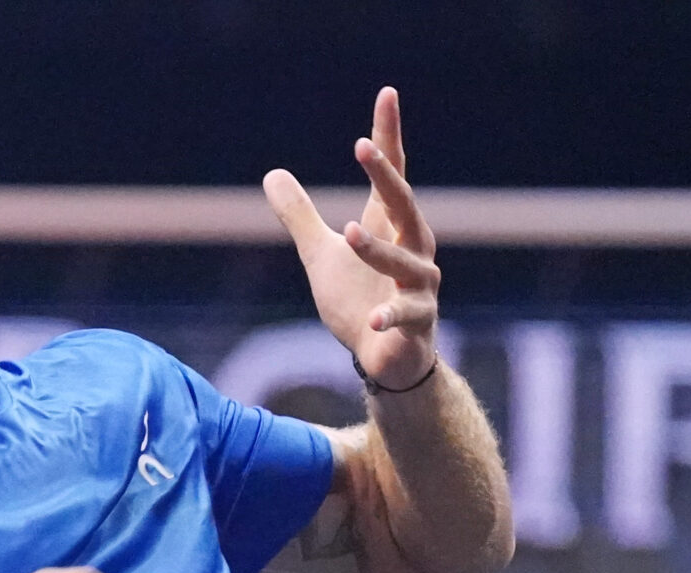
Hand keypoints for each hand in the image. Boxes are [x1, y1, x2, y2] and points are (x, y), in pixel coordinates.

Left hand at [262, 87, 440, 392]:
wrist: (385, 359)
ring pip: (407, 261)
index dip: (387, 136)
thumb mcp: (321, 255)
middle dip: (385, 177)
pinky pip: (408, 315)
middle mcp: (413, 249)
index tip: (386, 95)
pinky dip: (392, 315)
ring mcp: (419, 287)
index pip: (391, 174)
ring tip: (348, 232)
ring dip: (378, 248)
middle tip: (363, 148)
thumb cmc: (359, 301)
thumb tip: (272, 174)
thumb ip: (300, 216)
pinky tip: (374, 318)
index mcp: (389, 227)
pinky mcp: (417, 323)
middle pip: (404, 206)